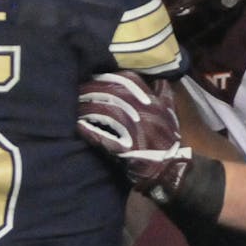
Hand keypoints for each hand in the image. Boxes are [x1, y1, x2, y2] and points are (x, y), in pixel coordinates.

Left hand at [77, 72, 192, 202]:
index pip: (130, 80)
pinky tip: (78, 126)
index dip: (109, 77)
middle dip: (92, 90)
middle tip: (77, 91)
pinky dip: (89, 130)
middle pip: (113, 93)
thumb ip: (164, 96)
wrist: (170, 168)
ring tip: (76, 107)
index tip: (95, 77)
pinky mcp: (125, 149)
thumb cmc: (167, 140)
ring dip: (87, 108)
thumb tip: (159, 80)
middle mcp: (144, 113)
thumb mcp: (170, 115)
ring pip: (106, 111)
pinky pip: (103, 137)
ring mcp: (135, 130)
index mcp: (153, 103)